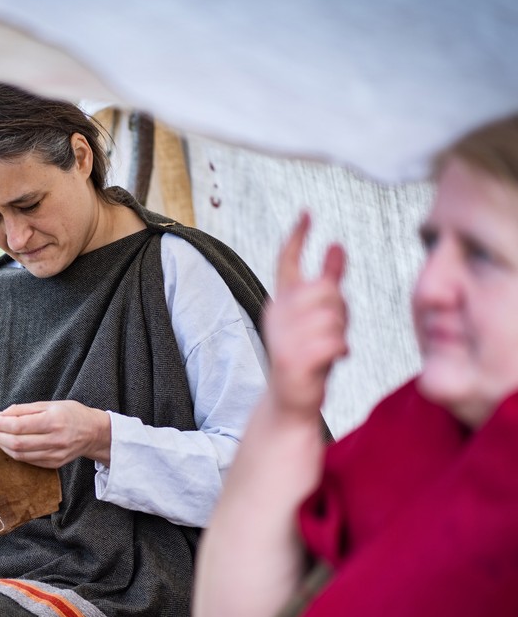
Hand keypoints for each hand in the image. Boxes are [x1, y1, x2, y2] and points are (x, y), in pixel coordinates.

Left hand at [0, 400, 110, 468]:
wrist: (94, 432)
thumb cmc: (71, 414)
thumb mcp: (50, 404)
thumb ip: (24, 409)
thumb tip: (1, 414)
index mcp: (53, 421)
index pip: (18, 426)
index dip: (1, 423)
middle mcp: (55, 440)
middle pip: (17, 443)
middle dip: (0, 436)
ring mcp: (55, 455)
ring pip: (20, 455)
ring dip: (5, 446)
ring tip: (1, 436)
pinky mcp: (54, 464)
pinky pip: (28, 461)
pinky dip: (16, 453)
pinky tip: (13, 445)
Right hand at [265, 212, 348, 420]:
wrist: (290, 403)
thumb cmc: (307, 358)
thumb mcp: (319, 315)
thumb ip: (327, 281)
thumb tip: (337, 245)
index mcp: (280, 301)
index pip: (287, 261)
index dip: (298, 236)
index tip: (307, 214)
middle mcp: (276, 314)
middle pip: (325, 289)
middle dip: (340, 308)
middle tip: (334, 330)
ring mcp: (281, 336)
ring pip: (333, 317)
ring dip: (340, 334)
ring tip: (329, 349)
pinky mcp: (291, 359)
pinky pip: (334, 342)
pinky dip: (340, 352)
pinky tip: (332, 360)